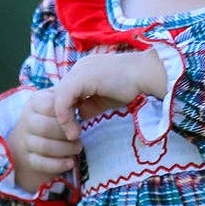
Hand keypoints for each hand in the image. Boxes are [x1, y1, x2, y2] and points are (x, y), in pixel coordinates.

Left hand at [0, 51, 167, 192]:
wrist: (147, 75)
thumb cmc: (134, 87)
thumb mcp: (106, 99)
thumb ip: (91, 105)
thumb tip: (80, 117)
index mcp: (85, 71)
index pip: (66, 93)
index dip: (66, 113)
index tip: (74, 130)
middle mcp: (79, 68)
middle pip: (58, 95)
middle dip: (61, 117)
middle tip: (70, 136)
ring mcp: (78, 71)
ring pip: (57, 98)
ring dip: (62, 120)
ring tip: (72, 136)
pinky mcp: (80, 78)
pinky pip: (63, 100)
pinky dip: (65, 117)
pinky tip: (74, 132)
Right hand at [2, 87, 82, 192]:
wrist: (33, 137)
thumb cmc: (52, 116)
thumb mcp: (57, 101)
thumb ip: (67, 97)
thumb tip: (82, 98)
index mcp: (34, 103)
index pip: (48, 106)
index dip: (65, 113)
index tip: (77, 117)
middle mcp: (26, 121)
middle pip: (45, 127)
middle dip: (65, 133)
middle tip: (79, 136)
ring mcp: (25, 141)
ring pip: (44, 146)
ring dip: (65, 149)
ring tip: (78, 148)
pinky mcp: (28, 158)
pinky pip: (40, 163)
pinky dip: (58, 165)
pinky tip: (71, 163)